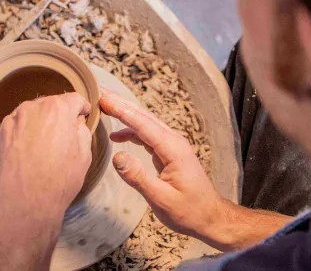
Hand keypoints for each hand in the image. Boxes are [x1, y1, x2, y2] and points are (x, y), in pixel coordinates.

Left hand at [0, 93, 92, 270]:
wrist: (23, 206)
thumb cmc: (56, 183)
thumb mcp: (84, 156)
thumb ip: (82, 131)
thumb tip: (75, 123)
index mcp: (57, 110)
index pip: (74, 99)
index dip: (81, 109)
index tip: (82, 116)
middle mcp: (32, 109)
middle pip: (51, 104)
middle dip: (60, 116)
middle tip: (64, 137)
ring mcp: (12, 121)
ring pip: (32, 114)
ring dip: (41, 124)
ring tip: (45, 148)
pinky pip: (17, 127)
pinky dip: (24, 134)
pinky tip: (29, 154)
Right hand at [99, 90, 226, 241]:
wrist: (210, 217)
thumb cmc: (189, 211)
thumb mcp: (161, 199)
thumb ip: (138, 177)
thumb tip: (117, 156)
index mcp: (173, 149)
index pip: (143, 124)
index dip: (122, 110)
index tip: (104, 99)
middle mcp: (173, 142)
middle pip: (144, 117)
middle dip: (121, 104)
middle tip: (100, 93)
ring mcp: (172, 146)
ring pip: (146, 123)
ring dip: (125, 114)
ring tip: (104, 107)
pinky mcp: (169, 152)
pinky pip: (148, 135)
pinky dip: (132, 131)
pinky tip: (117, 135)